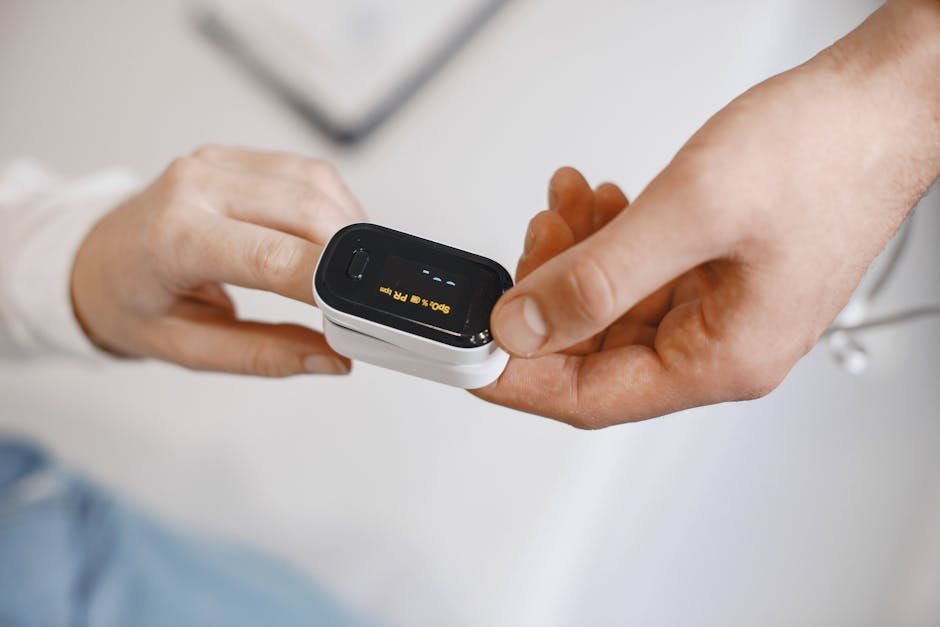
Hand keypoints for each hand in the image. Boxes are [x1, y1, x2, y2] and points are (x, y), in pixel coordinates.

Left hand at [71, 147, 364, 375]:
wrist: (91, 259)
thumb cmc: (129, 302)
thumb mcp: (187, 349)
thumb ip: (264, 355)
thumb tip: (331, 357)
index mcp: (174, 238)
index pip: (273, 257)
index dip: (328, 284)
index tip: (361, 312)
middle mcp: (194, 187)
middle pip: (306, 209)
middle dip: (351, 255)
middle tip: (365, 299)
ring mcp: (215, 163)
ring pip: (314, 182)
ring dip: (346, 226)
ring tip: (348, 271)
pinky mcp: (234, 156)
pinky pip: (303, 171)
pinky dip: (331, 205)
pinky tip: (327, 239)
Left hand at [474, 1, 939, 426]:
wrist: (883, 102)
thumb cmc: (823, 152)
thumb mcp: (689, 213)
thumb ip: (597, 278)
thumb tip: (522, 329)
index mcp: (722, 360)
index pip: (589, 398)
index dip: (517, 377)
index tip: (466, 351)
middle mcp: (720, 347)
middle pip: (594, 350)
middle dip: (547, 294)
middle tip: (531, 240)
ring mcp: (718, 310)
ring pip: (611, 306)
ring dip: (574, 256)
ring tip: (565, 202)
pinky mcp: (715, 272)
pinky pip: (637, 274)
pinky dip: (605, 240)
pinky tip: (597, 202)